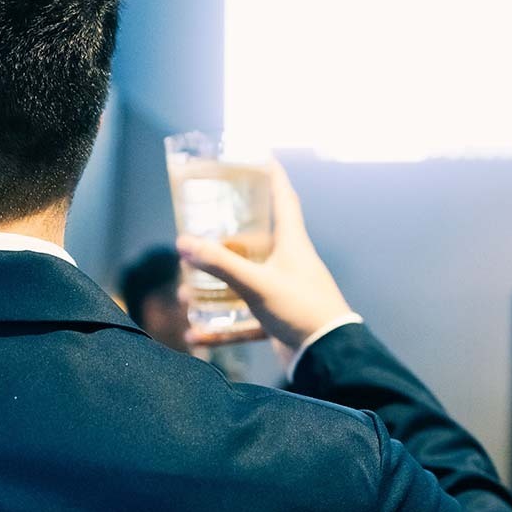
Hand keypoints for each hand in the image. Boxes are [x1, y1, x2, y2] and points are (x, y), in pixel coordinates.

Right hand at [178, 161, 354, 353]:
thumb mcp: (258, 284)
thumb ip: (220, 264)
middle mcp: (288, 262)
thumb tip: (183, 243)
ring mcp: (283, 290)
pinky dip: (221, 327)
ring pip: (243, 282)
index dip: (271, 174)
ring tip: (185, 295)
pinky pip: (243, 319)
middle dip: (222, 241)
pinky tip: (195, 335)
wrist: (328, 356)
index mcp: (292, 243)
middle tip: (195, 235)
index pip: (283, 197)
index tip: (258, 155)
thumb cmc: (302, 310)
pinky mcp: (278, 318)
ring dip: (213, 289)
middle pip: (253, 241)